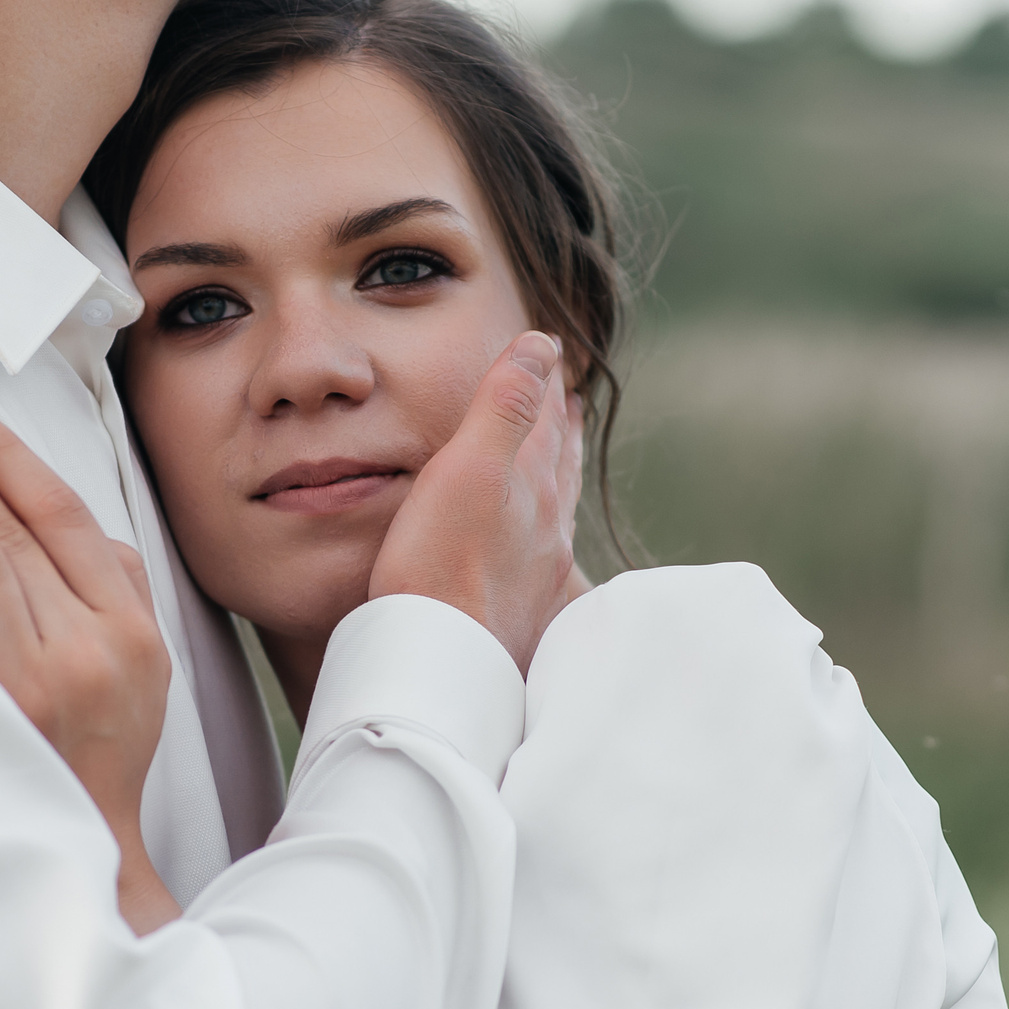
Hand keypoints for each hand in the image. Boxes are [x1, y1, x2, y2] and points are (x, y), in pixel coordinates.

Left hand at [0, 396, 182, 934]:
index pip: (62, 516)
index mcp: (128, 629)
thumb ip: (117, 580)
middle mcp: (80, 650)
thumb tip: (58, 509)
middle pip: (11, 533)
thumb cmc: (111, 736)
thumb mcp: (148, 658)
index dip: (9, 457)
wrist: (81, 835)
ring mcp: (28, 681)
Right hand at [368, 331, 583, 672]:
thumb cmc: (441, 565)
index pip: (546, 424)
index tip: (553, 361)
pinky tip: (539, 562)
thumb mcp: (471, 465)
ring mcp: (538, 578)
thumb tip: (542, 346)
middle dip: (560, 433)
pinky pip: (540, 567)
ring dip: (557, 484)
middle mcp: (547, 532)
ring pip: (555, 517)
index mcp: (533, 488)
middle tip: (567, 408)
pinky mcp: (521, 618)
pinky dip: (542, 544)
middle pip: (559, 469)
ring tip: (557, 470)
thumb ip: (507, 404)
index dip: (546, 388)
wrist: (441, 662)